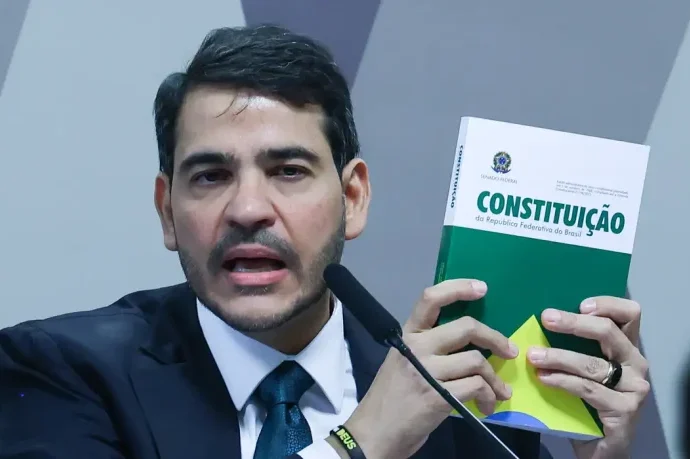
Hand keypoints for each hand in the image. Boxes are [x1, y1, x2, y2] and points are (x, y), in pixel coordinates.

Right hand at [342, 279, 518, 458]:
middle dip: (495, 338)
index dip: (458, 288)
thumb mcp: (404, 361)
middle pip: (466, 327)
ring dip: (494, 378)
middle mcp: (417, 347)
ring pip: (476, 360)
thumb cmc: (390, 397)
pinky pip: (476, 387)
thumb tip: (471, 342)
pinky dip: (489, 396)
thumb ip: (430, 347)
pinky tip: (487, 406)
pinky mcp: (437, 397)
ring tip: (499, 392)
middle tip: (510, 351)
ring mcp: (427, 372)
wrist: (375, 432)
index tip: (482, 288)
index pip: (430, 299)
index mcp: (408, 335)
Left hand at [526, 297, 649, 458]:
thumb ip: (573, 346)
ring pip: (593, 364)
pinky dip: (562, 381)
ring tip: (534, 356)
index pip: (629, 315)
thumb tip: (540, 322)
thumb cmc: (587, 401)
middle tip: (547, 318)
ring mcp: (634, 388)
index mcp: (626, 349)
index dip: (608, 305)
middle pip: (609, 333)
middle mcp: (636, 364)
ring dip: (559, 356)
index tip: (580, 304)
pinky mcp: (624, 410)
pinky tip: (543, 378)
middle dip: (574, 324)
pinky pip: (588, 389)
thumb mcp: (581, 369)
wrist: (598, 446)